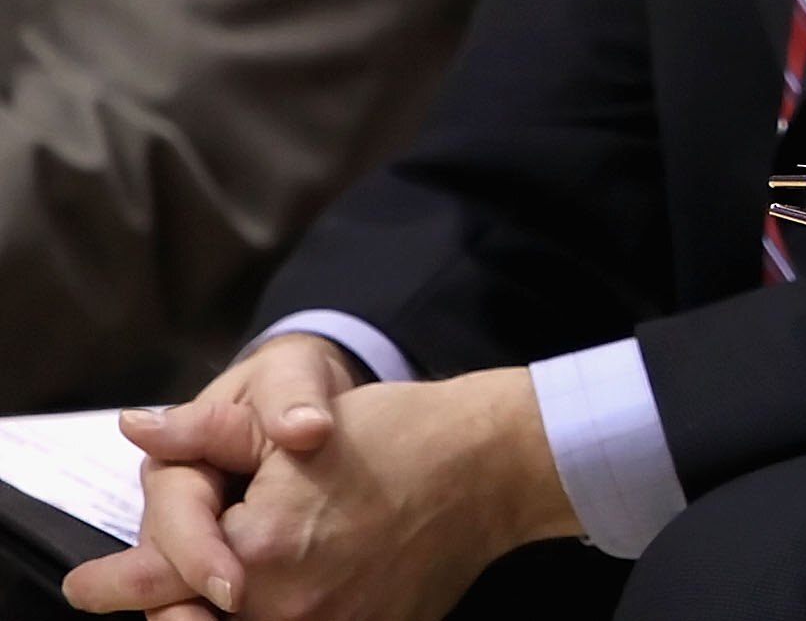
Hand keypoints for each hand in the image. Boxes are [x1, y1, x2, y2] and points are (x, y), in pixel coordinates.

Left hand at [67, 367, 576, 620]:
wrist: (492, 465)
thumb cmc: (399, 435)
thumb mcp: (293, 426)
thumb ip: (207, 437)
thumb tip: (139, 426)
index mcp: (258, 552)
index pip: (159, 577)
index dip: (116, 583)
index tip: (91, 587)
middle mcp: (287, 607)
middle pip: (194, 617)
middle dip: (171, 600)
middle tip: (144, 593)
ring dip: (219, 612)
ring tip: (214, 593)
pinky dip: (281, 614)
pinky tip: (287, 594)